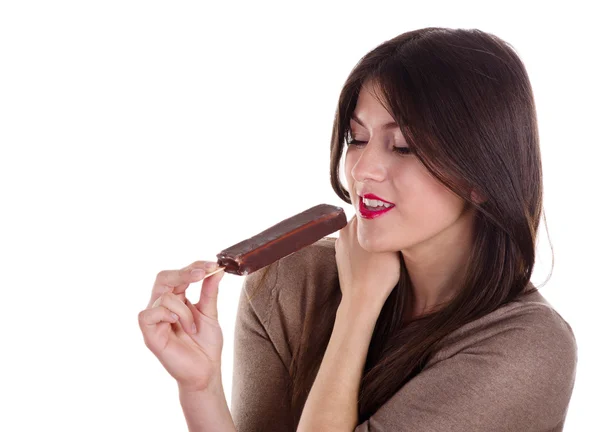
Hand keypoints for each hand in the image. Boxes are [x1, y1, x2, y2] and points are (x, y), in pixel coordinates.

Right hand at [138, 261, 225, 392]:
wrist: (206, 371)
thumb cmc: (206, 344)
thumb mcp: (210, 313)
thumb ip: (210, 291)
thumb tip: (216, 270)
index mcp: (176, 299)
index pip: (179, 274)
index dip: (194, 266)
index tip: (213, 266)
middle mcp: (162, 306)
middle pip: (163, 277)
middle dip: (184, 272)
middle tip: (202, 274)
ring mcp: (154, 320)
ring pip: (164, 297)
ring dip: (184, 310)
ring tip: (193, 327)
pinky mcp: (149, 334)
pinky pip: (149, 314)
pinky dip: (166, 314)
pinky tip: (176, 323)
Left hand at [335, 215, 400, 310]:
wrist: (361, 297)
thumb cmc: (382, 274)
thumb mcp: (394, 247)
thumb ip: (389, 227)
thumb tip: (392, 217)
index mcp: (359, 222)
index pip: (370, 204)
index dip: (381, 208)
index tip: (390, 214)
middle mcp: (347, 227)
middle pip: (363, 217)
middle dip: (373, 221)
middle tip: (387, 229)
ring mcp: (340, 240)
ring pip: (356, 230)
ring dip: (365, 234)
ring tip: (378, 246)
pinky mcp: (338, 252)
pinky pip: (351, 242)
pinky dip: (358, 245)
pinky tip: (368, 257)